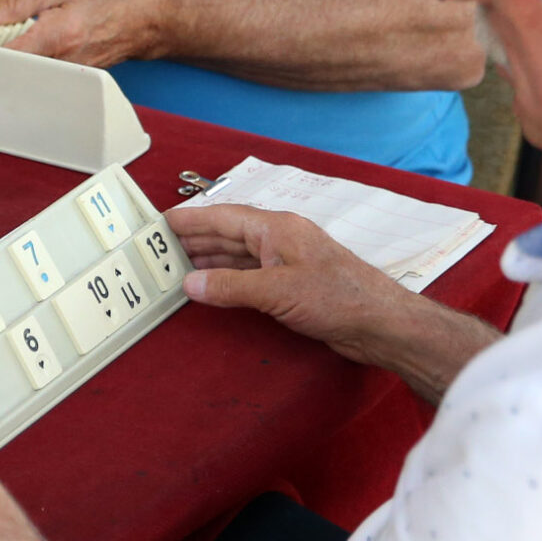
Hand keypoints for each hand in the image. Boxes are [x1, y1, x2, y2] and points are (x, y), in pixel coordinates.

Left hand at [0, 0, 167, 68]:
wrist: (153, 17)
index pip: (1, 52)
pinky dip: (19, 53)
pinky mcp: (73, 74)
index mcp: (55, 38)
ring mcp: (67, 72)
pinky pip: (37, 66)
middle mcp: (60, 62)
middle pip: (7, 64)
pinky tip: (12, 38)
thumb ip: (20, 1)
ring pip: (21, 67)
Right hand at [165, 202, 412, 354]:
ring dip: (210, 261)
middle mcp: (281, 240)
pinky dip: (228, 279)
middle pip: (229, 234)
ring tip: (177, 266)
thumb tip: (191, 283)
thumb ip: (230, 286)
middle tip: (161, 247)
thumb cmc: (337, 298)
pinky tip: (212, 285)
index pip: (224, 217)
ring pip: (239, 255)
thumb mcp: (276, 291)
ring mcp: (288, 262)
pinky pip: (251, 276)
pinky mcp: (294, 285)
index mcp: (277, 228)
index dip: (192, 219)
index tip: (162, 223)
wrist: (380, 323)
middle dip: (195, 240)